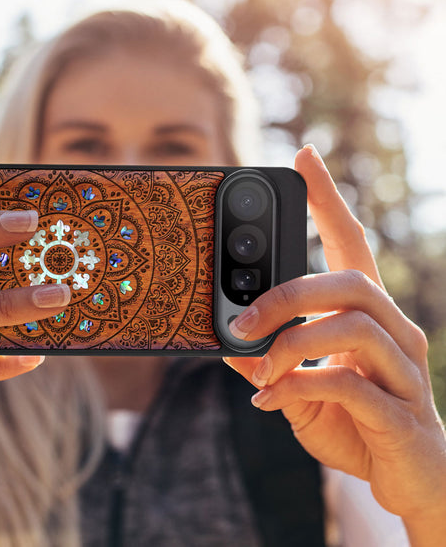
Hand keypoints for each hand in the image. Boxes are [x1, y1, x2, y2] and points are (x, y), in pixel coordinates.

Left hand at [224, 145, 445, 538]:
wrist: (410, 482)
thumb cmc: (355, 423)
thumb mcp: (299, 387)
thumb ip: (269, 362)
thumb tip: (226, 343)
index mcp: (368, 315)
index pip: (351, 242)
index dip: (328, 199)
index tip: (304, 156)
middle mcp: (395, 331)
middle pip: (350, 281)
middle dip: (287, 294)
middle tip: (241, 319)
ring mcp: (405, 371)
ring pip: (353, 326)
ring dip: (291, 344)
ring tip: (258, 369)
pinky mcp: (403, 414)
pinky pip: (350, 385)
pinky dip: (300, 387)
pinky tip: (270, 402)